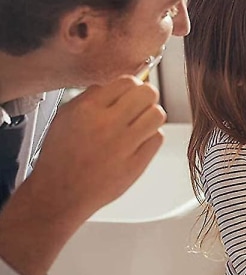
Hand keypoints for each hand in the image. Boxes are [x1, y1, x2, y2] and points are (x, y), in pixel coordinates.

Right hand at [29, 76, 165, 220]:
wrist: (59, 193)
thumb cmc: (61, 156)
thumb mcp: (65, 117)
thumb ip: (91, 96)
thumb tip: (118, 83)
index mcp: (88, 109)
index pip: (127, 81)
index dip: (132, 85)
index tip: (131, 93)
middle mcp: (107, 124)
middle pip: (148, 93)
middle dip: (146, 97)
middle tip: (140, 106)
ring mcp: (123, 145)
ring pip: (157, 114)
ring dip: (151, 117)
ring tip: (140, 124)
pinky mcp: (136, 164)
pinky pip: (157, 138)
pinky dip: (151, 138)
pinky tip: (138, 143)